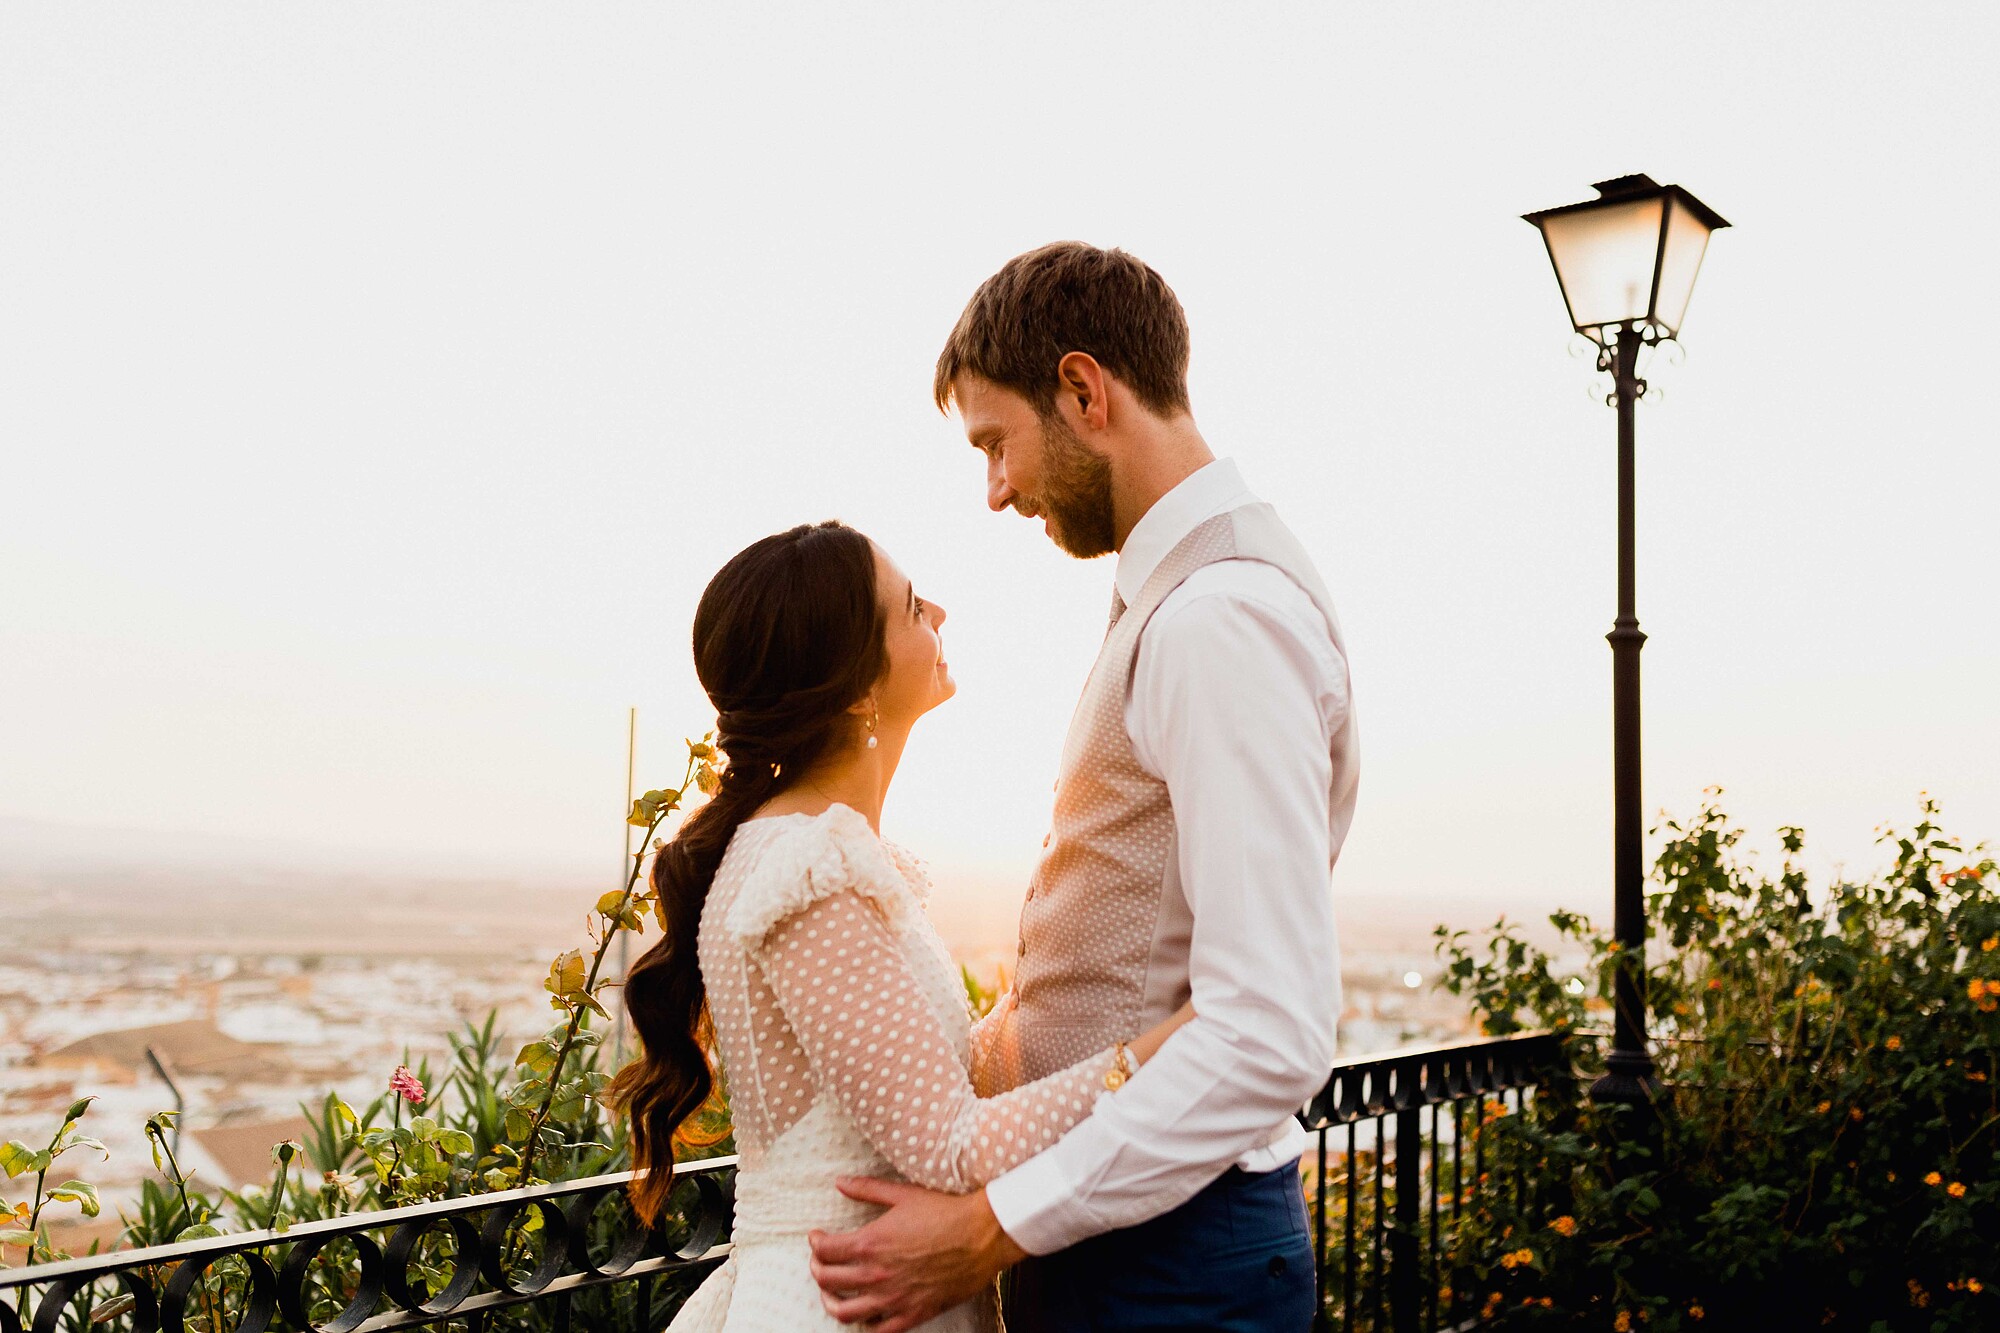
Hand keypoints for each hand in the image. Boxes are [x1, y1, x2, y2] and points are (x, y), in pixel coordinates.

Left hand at [807, 1177, 1026, 1330]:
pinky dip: (865, 1324)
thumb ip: (867, 1189)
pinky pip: (878, 1330)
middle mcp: (876, 1274)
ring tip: (832, 1294)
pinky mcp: (913, 1313)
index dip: (815, 1243)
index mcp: (871, 1243)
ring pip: (844, 1313)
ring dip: (831, 1303)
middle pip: (827, 1281)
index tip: (816, 1238)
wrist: (983, 1235)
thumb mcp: (903, 1194)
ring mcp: (893, 1298)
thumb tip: (840, 1182)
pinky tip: (866, 1313)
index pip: (825, 1250)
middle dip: (817, 1269)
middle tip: (819, 1262)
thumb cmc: (945, 1212)